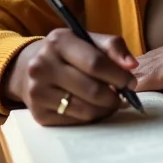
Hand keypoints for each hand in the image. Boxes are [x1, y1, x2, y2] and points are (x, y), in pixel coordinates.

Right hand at [3, 30, 137, 125]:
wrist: (30, 67)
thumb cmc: (69, 52)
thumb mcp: (88, 40)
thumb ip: (113, 47)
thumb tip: (132, 66)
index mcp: (58, 41)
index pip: (95, 63)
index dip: (119, 75)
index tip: (132, 82)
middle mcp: (42, 66)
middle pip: (92, 90)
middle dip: (115, 96)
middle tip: (124, 96)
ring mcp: (37, 92)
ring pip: (85, 109)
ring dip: (105, 109)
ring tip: (110, 101)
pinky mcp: (38, 114)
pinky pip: (75, 122)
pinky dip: (91, 117)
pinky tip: (94, 108)